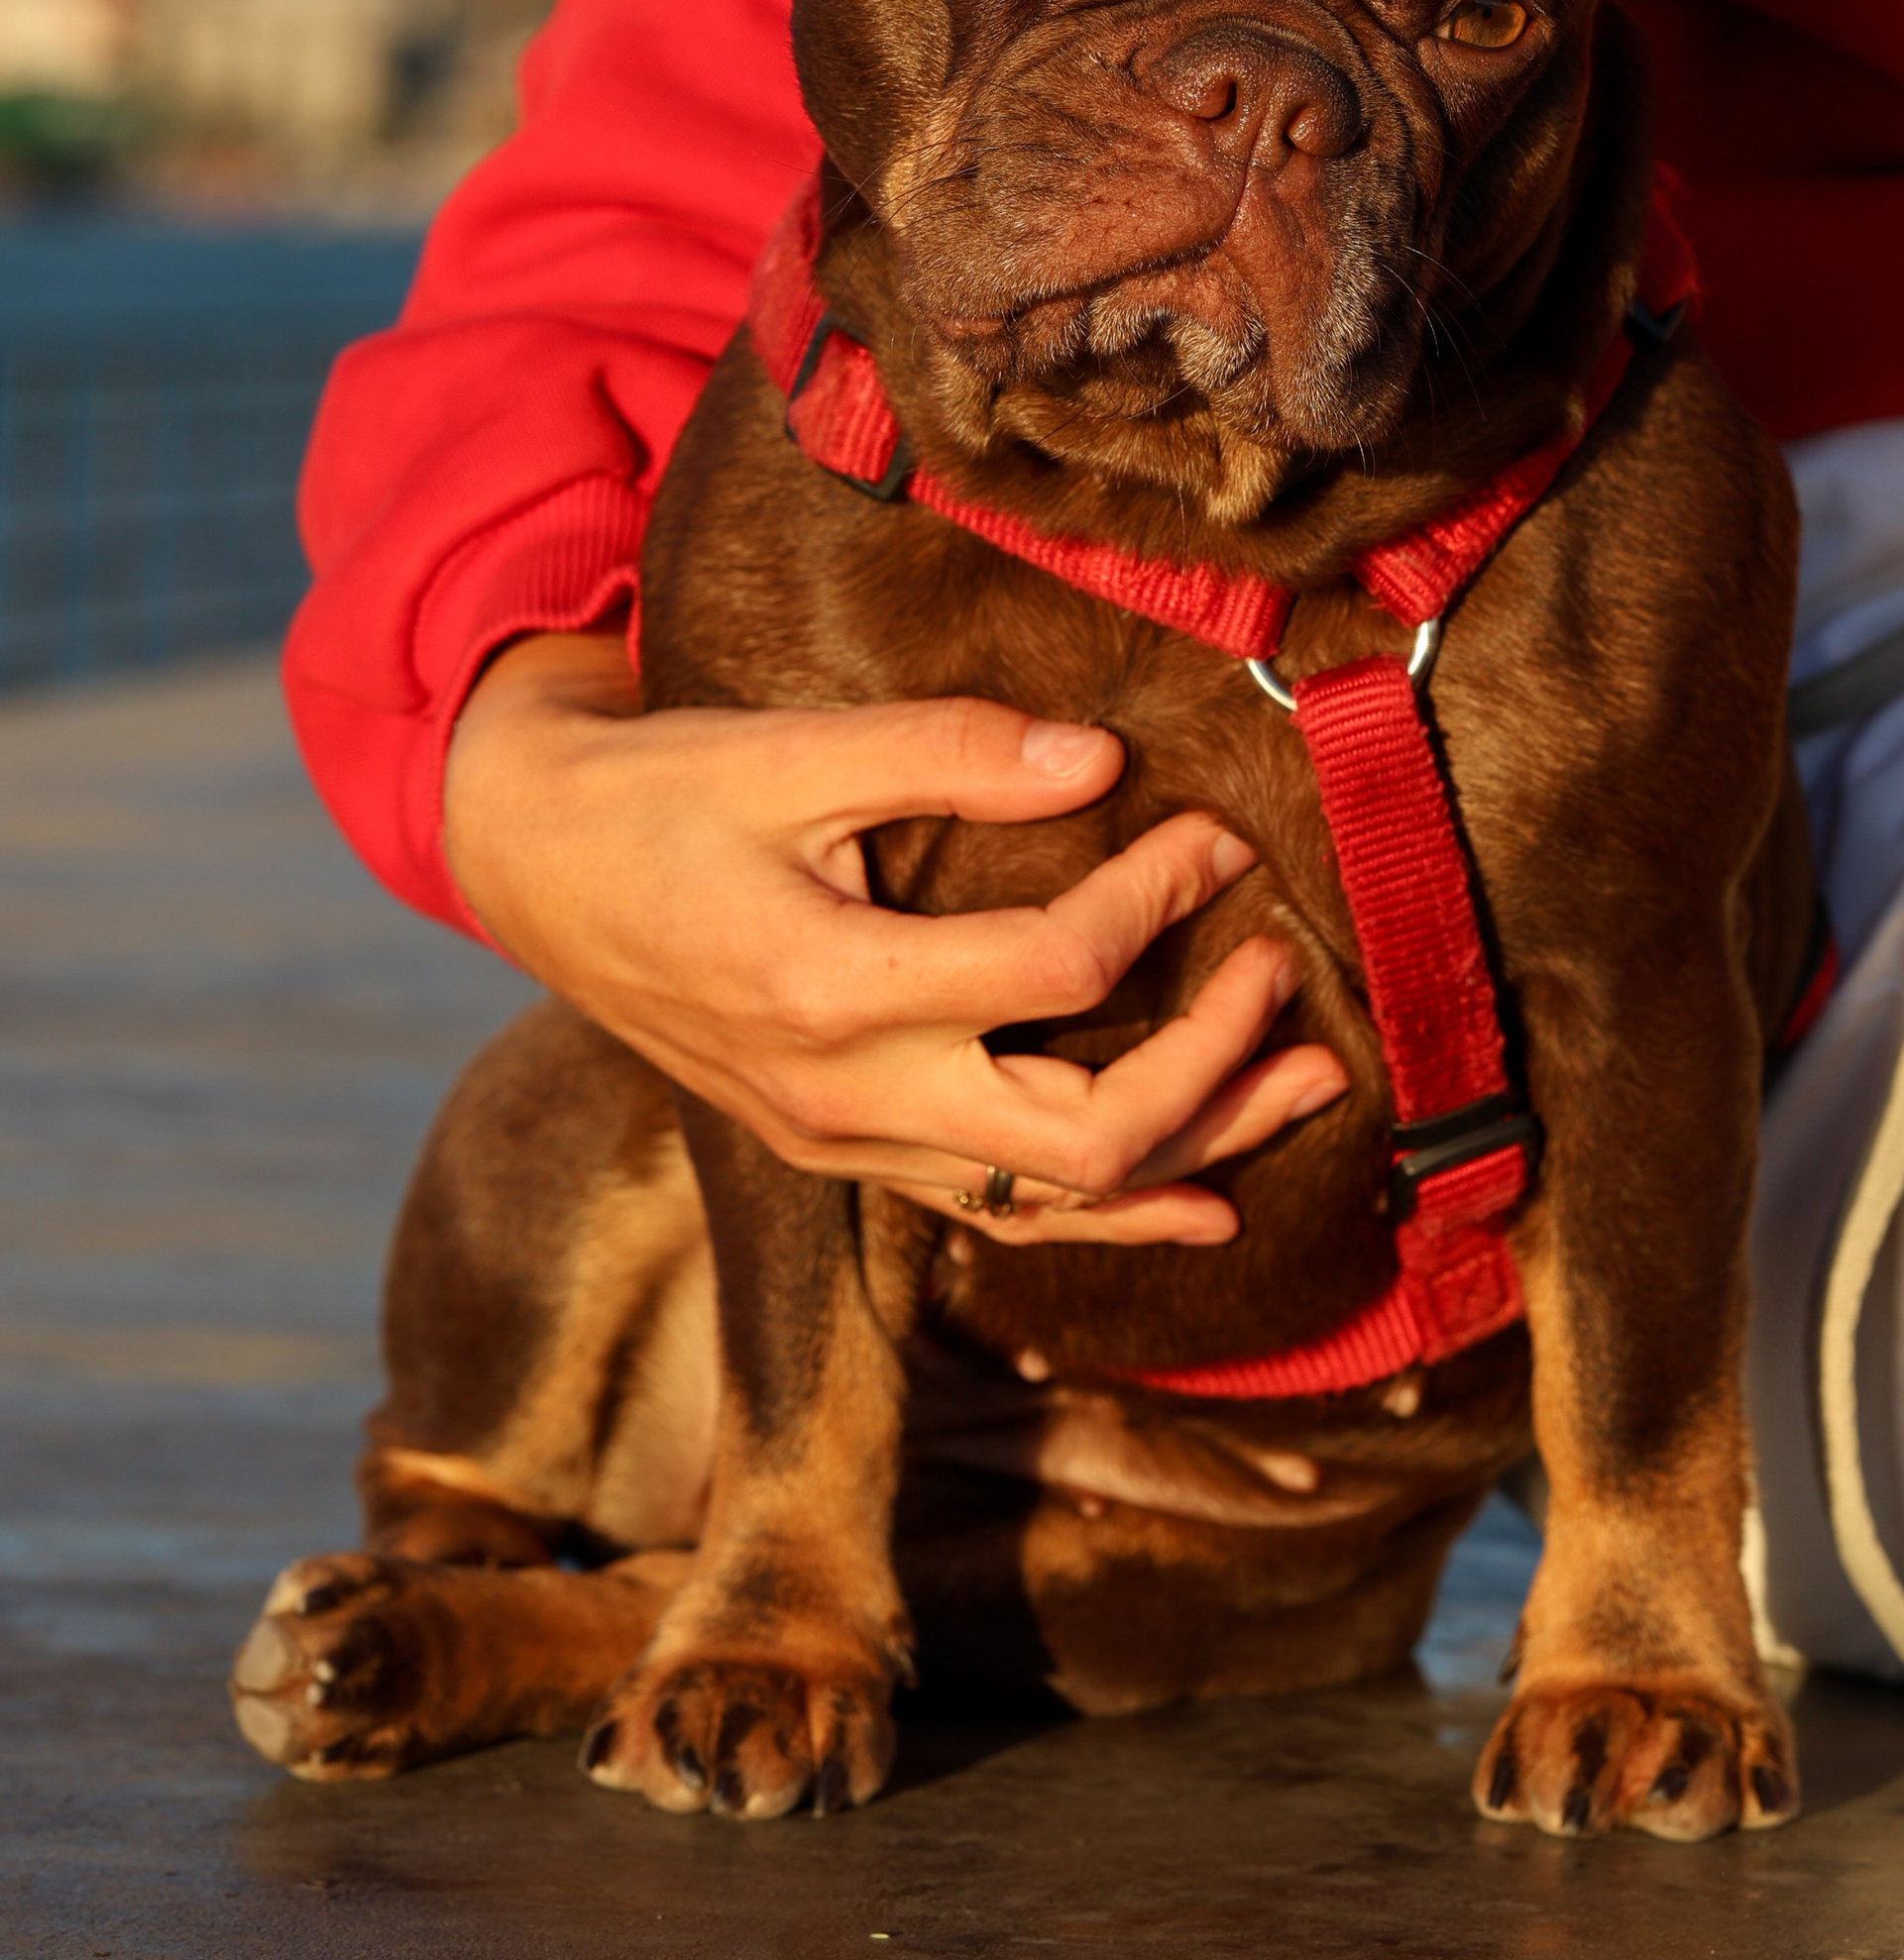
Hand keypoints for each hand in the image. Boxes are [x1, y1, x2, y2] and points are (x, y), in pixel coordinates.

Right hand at [444, 633, 1345, 1241]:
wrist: (533, 865)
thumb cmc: (662, 792)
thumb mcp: (788, 749)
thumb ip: (946, 752)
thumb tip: (1100, 759)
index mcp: (830, 988)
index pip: (1056, 967)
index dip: (1158, 895)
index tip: (1213, 832)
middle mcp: (843, 1097)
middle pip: (1085, 1134)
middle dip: (1213, 1062)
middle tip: (1283, 967)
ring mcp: (842, 1143)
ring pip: (1057, 1194)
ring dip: (1198, 1145)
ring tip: (1313, 1084)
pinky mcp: (844, 1151)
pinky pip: (998, 1210)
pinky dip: (1112, 1210)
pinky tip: (1206, 1196)